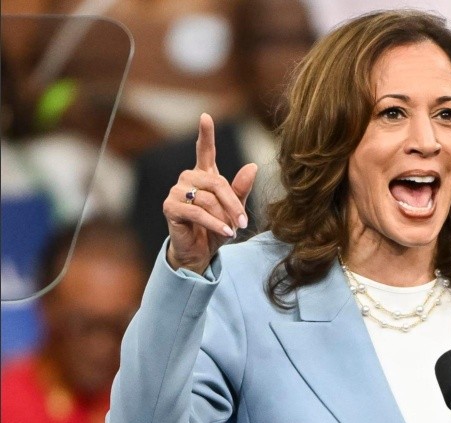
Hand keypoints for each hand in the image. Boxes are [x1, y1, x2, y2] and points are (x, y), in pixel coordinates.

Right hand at [163, 114, 257, 273]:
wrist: (200, 251)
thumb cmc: (216, 227)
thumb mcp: (234, 209)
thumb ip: (241, 189)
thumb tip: (253, 166)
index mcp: (204, 175)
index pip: (204, 150)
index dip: (205, 134)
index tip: (205, 116)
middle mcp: (188, 178)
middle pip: (216, 183)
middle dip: (233, 204)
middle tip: (245, 221)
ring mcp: (177, 192)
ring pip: (207, 199)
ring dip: (224, 216)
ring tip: (233, 229)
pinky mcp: (170, 207)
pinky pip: (197, 212)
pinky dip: (214, 223)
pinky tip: (226, 232)